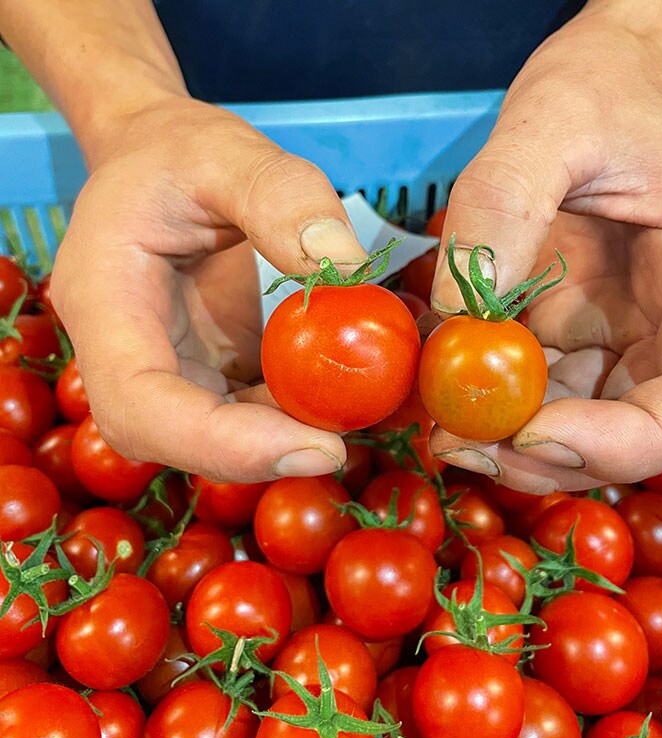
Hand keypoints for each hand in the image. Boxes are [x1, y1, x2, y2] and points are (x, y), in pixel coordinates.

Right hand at [51, 96, 368, 481]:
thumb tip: (347, 264)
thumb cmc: (175, 153)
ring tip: (347, 409)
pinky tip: (334, 388)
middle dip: (258, 453)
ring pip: (211, 436)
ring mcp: (165, 366)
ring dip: (281, 437)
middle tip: (340, 445)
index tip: (314, 446)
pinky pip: (242, 411)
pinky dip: (289, 412)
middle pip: (174, 438)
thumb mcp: (226, 153)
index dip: (221, 444)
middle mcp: (125, 352)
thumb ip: (282, 196)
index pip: (141, 405)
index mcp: (105, 301)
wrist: (157, 164)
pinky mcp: (203, 369)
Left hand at [429, 10, 661, 492]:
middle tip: (461, 445)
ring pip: (581, 422)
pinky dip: (493, 404)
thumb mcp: (552, 118)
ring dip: (512, 441)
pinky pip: (539, 389)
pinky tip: (441, 390)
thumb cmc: (600, 88)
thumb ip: (505, 200)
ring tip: (440, 428)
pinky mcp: (577, 333)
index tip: (534, 431)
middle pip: (640, 432)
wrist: (597, 84)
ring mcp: (624, 334)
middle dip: (552, 456)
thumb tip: (460, 309)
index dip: (628, 440)